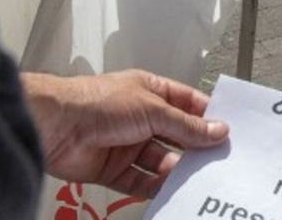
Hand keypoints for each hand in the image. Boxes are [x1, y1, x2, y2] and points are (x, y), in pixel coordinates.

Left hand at [22, 70, 228, 198]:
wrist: (55, 126)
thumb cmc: (95, 101)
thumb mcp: (153, 108)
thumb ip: (186, 125)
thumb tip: (215, 130)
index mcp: (149, 91)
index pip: (186, 103)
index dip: (206, 116)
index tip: (227, 130)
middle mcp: (139, 117)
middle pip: (176, 135)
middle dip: (194, 146)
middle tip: (216, 158)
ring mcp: (126, 144)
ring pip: (160, 161)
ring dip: (176, 169)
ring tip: (194, 177)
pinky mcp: (113, 169)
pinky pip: (140, 181)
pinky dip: (155, 187)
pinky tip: (168, 189)